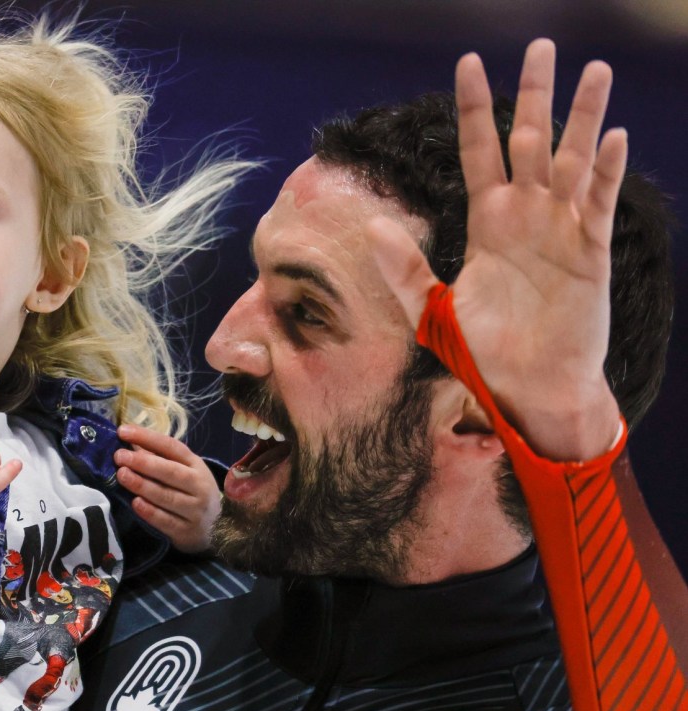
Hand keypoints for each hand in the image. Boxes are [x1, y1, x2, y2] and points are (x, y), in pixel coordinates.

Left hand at [114, 423, 219, 552]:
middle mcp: (199, 486)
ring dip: (143, 485)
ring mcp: (195, 510)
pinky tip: (135, 503)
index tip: (123, 431)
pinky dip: (150, 512)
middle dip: (143, 463)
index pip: (172, 447)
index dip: (147, 438)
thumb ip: (157, 457)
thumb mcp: (183, 471)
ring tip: (122, 475)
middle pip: (171, 472)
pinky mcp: (187, 531)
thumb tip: (128, 441)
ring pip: (167, 496)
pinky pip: (166, 521)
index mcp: (196, 465)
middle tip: (119, 456)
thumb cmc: (191, 492)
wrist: (217, 528)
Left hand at [368, 38, 624, 460]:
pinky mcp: (590, 254)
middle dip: (534, 95)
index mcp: (488, 223)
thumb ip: (404, 270)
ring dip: (585, 118)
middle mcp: (527, 218)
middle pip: (531, 142)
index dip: (474, 109)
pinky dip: (607, 173)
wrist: (526, 391)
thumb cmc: (483, 352)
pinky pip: (599, 206)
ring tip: (595, 71)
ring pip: (574, 162)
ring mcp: (562, 232)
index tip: (468, 64)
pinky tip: (613, 138)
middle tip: (540, 45)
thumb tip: (371, 227)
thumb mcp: (432, 310)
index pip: (480, 152)